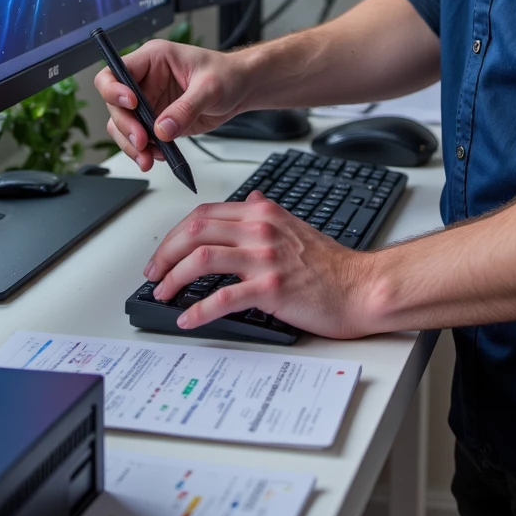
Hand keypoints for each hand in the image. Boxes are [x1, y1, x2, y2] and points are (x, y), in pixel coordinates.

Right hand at [95, 38, 251, 169]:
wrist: (241, 89)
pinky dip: (144, 150)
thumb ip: (186, 108)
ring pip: (123, 125)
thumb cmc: (228, 74)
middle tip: (142, 141)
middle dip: (126, 125)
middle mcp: (146, 80)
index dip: (115, 90)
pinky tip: (158, 155)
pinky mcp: (157, 120)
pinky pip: (140, 137)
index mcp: (153, 59)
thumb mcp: (210, 87)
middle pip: (115, 104)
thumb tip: (163, 129)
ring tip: (147, 157)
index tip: (132, 105)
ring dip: (131, 144)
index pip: (115, 71)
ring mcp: (150, 101)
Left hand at [144, 191, 375, 338]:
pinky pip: (224, 297)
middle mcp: (261, 229)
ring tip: (162, 293)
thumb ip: (266, 212)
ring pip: (203, 258)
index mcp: (262, 212)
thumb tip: (249, 197)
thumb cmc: (330, 264)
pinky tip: (187, 318)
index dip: (175, 234)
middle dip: (165, 253)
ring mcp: (266, 258)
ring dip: (174, 277)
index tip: (163, 253)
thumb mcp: (294, 225)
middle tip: (153, 273)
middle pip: (195, 230)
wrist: (361, 286)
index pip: (204, 214)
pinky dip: (198, 309)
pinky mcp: (271, 289)